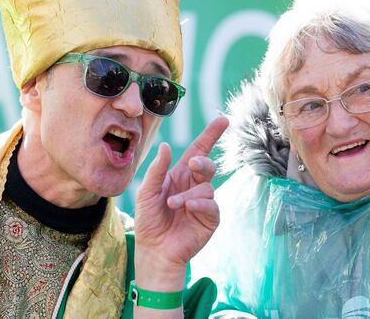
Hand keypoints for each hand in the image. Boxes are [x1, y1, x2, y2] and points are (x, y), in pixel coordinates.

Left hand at [133, 116, 228, 290]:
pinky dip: (199, 204)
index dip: (211, 135)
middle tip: (192, 165)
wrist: (154, 249)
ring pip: (207, 186)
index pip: (199, 150)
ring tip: (171, 204)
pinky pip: (211, 205)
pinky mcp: (210, 218)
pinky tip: (187, 208)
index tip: (223, 120)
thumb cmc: (149, 220)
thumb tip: (167, 146)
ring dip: (188, 194)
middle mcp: (194, 186)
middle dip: (203, 162)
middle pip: (207, 165)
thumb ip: (157, 169)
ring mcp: (204, 202)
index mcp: (180, 175)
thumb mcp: (146, 191)